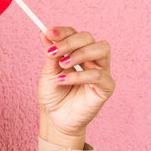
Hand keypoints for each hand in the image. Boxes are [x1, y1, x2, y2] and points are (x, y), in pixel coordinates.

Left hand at [38, 27, 114, 146]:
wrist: (55, 118)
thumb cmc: (53, 95)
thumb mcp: (48, 72)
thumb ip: (50, 53)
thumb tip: (43, 32)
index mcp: (78, 52)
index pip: (75, 34)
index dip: (63, 31)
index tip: (48, 32)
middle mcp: (92, 59)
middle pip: (89, 38)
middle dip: (70, 42)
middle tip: (53, 52)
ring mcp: (101, 71)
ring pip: (101, 50)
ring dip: (79, 54)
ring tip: (62, 65)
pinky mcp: (106, 87)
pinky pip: (99, 75)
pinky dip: (80, 75)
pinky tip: (63, 81)